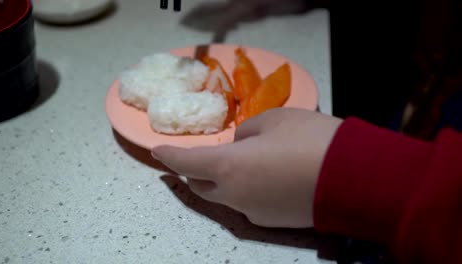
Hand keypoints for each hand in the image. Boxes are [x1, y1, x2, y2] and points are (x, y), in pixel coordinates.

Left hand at [152, 108, 342, 227]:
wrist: (354, 178)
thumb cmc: (311, 140)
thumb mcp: (274, 120)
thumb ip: (246, 132)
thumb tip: (240, 143)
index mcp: (227, 166)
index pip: (185, 162)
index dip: (168, 155)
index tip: (157, 152)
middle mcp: (233, 195)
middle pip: (200, 185)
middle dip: (195, 170)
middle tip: (204, 155)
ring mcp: (252, 212)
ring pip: (224, 196)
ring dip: (223, 180)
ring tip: (247, 161)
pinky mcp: (271, 222)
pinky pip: (247, 203)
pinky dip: (246, 189)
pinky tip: (269, 176)